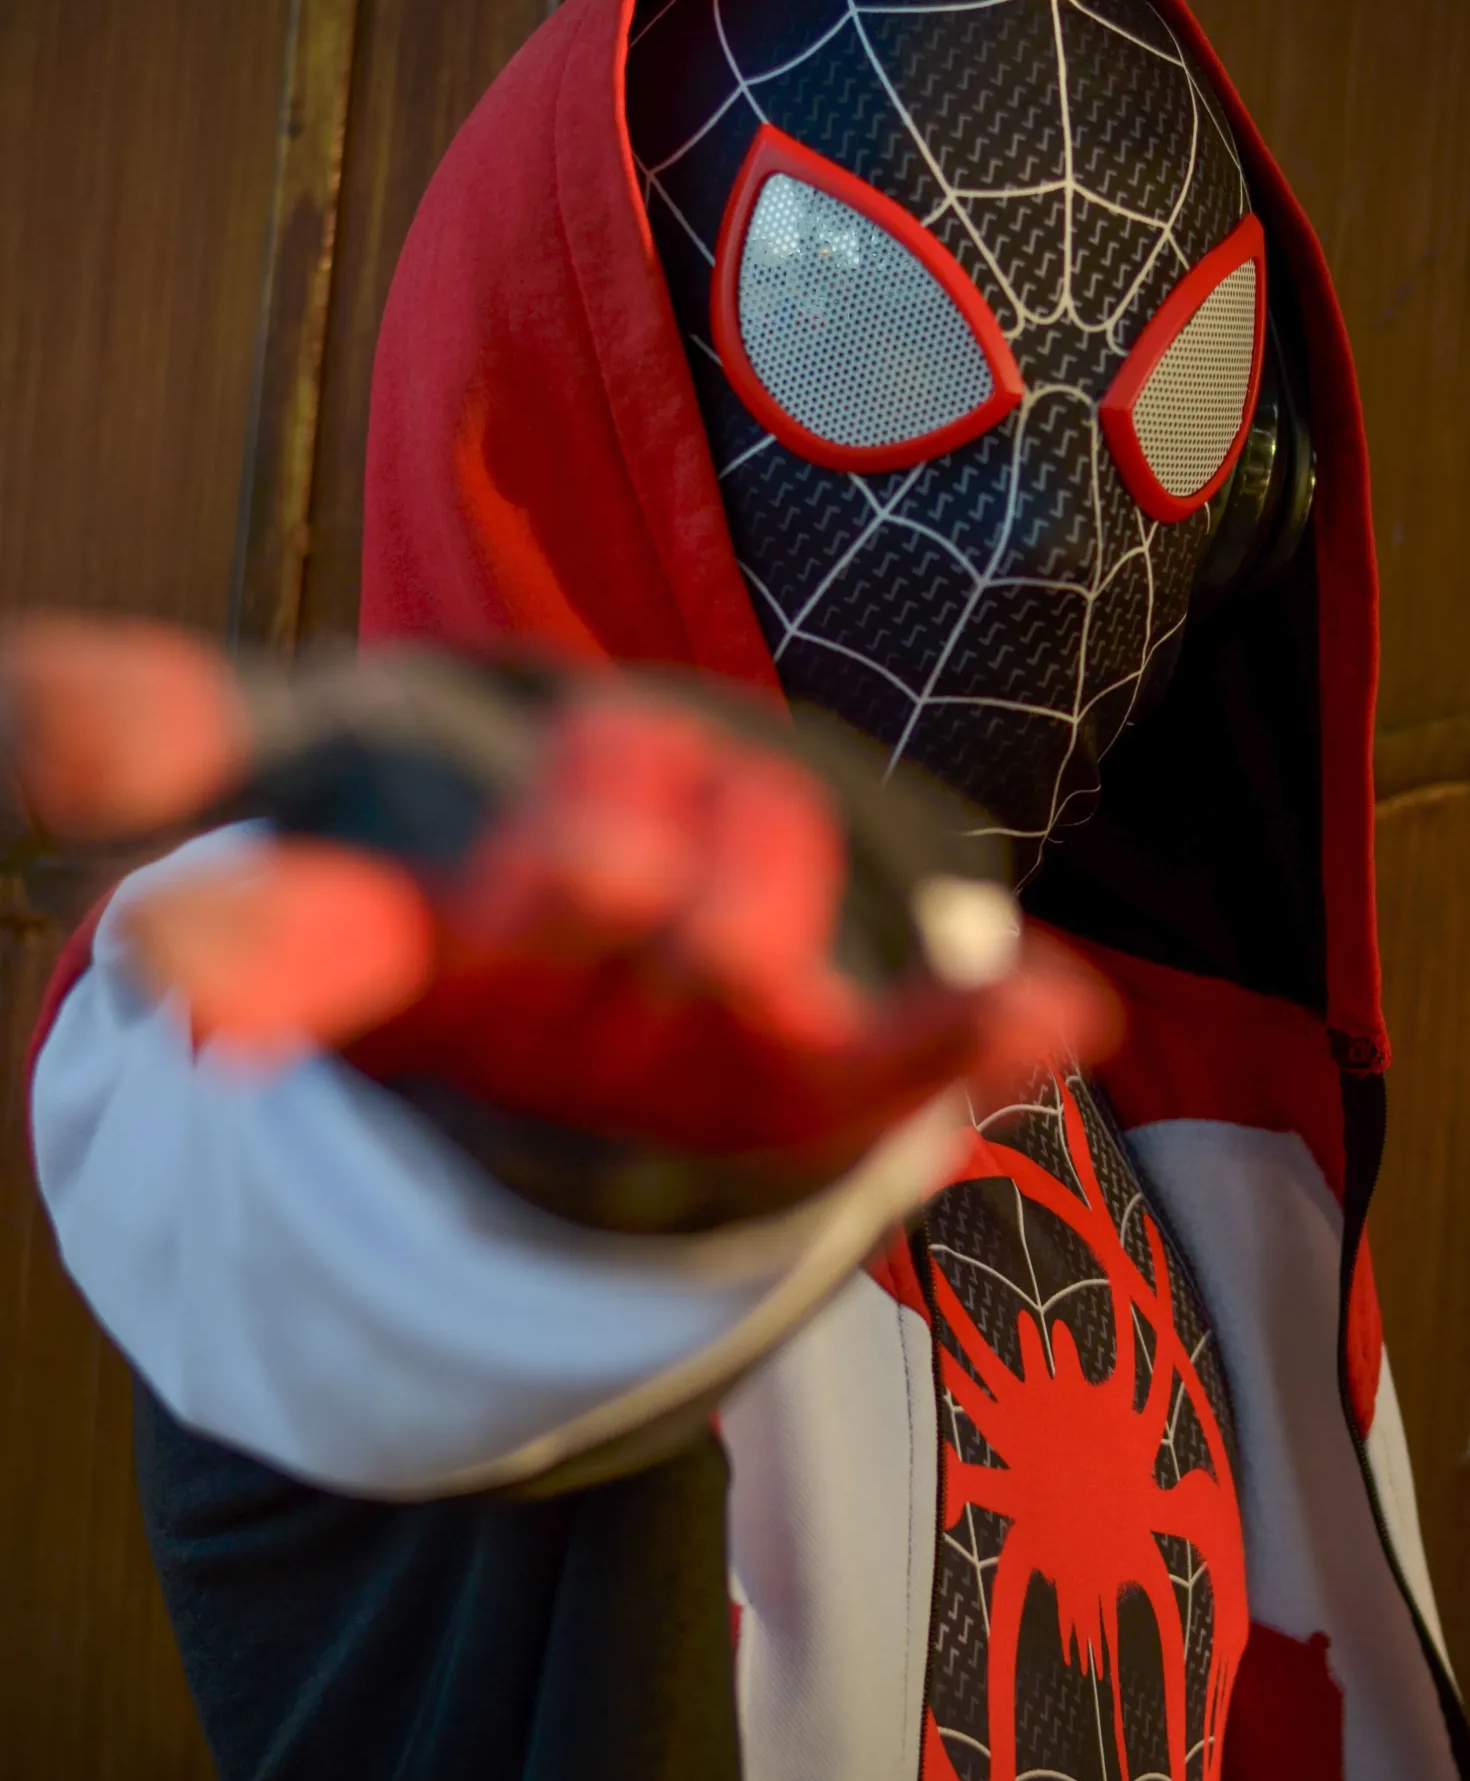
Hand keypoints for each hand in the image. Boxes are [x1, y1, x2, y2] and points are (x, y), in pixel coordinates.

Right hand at [2, 618, 1117, 1188]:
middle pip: (579, 892)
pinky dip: (985, 1034)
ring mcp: (701, 1070)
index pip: (308, 957)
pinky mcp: (841, 1084)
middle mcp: (550, 1034)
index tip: (176, 947)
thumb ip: (168, 735)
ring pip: (754, 914)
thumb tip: (24, 697)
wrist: (615, 1055)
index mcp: (403, 971)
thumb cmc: (462, 891)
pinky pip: (923, 1059)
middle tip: (600, 789)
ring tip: (713, 834)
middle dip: (598, 809)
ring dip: (754, 839)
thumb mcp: (317, 794)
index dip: (252, 952)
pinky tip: (1054, 1015)